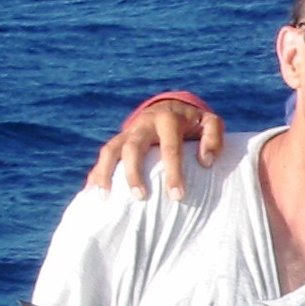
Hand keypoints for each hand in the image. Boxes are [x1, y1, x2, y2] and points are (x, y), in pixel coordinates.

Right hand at [87, 99, 222, 199]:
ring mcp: (128, 132)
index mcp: (168, 119)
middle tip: (140, 197)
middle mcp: (144, 123)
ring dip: (105, 172)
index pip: (170, 147)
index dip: (173, 172)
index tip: (177, 196)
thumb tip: (205, 162)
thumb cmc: (194, 123)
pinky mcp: (119, 140)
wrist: (171, 108)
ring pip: (110, 149)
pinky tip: (92, 191)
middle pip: (133, 147)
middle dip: (134, 173)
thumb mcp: (210, 123)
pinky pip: (104, 156)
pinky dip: (96, 172)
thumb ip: (213, 138)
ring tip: (104, 197)